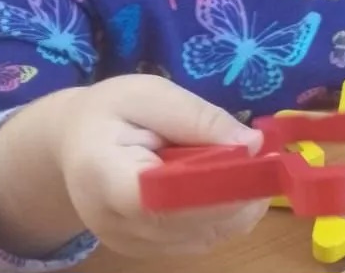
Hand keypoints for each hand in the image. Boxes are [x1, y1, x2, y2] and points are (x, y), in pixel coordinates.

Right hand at [58, 75, 268, 256]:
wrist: (73, 144)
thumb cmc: (110, 111)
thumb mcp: (150, 94)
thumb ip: (197, 117)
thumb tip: (252, 144)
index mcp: (102, 174)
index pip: (156, 198)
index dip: (210, 187)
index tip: (252, 162)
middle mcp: (113, 222)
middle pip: (186, 224)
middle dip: (236, 196)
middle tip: (270, 164)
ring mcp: (129, 244)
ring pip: (199, 237)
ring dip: (236, 208)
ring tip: (254, 171)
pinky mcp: (146, 251)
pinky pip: (196, 240)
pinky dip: (223, 218)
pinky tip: (233, 187)